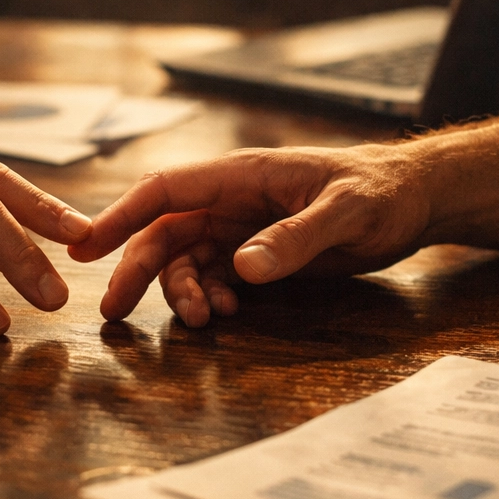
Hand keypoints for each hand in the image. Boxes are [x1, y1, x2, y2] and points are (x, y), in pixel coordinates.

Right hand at [69, 102, 498, 326]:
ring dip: (181, 293)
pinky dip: (210, 299)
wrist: (415, 201)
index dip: (118, 217)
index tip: (83, 247)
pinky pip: (215, 278)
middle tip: (112, 310)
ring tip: (202, 322)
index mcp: (240, 176)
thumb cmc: (383, 191)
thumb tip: (242, 270)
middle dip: (134, 270)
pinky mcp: (257, 253)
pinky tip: (227, 316)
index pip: (163, 191)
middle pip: (163, 233)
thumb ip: (296, 238)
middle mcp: (231, 201)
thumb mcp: (346, 212)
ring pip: (185, 261)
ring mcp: (241, 228)